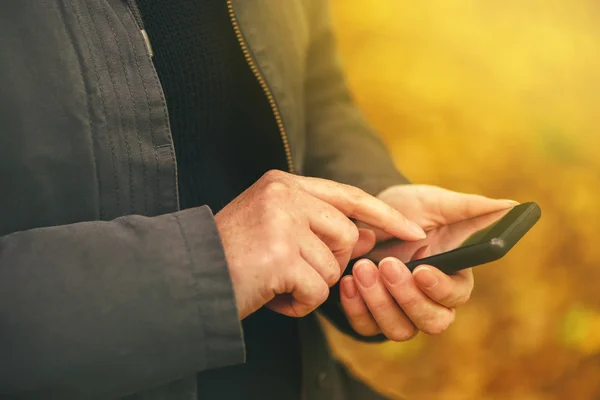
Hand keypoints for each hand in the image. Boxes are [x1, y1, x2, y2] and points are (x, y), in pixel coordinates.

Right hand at [214, 170, 426, 319]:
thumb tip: (368, 236)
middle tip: (292, 269)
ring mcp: (282, 223)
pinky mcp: (281, 256)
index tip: (414, 231)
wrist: (186, 279)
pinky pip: (317, 291)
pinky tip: (271, 296)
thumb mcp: (273, 226)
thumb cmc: (230, 257)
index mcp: (282, 183)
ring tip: (274, 282)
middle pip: (347, 237)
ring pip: (332, 268)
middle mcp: (284, 195)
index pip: (348, 195)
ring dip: (309, 285)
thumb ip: (317, 223)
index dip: (384, 214)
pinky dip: (299, 304)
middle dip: (330, 263)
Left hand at [340, 184, 517, 340]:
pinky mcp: (371, 314)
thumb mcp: (435, 203)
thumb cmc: (409, 210)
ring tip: (361, 268)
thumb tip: (512, 204)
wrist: (368, 215)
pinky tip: (347, 281)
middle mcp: (429, 300)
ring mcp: (399, 310)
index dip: (441, 288)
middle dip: (408, 297)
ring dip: (379, 302)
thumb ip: (470, 207)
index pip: (456, 296)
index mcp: (452, 276)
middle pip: (431, 322)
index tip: (422, 269)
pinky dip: (356, 308)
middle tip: (387, 265)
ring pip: (399, 330)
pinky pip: (366, 326)